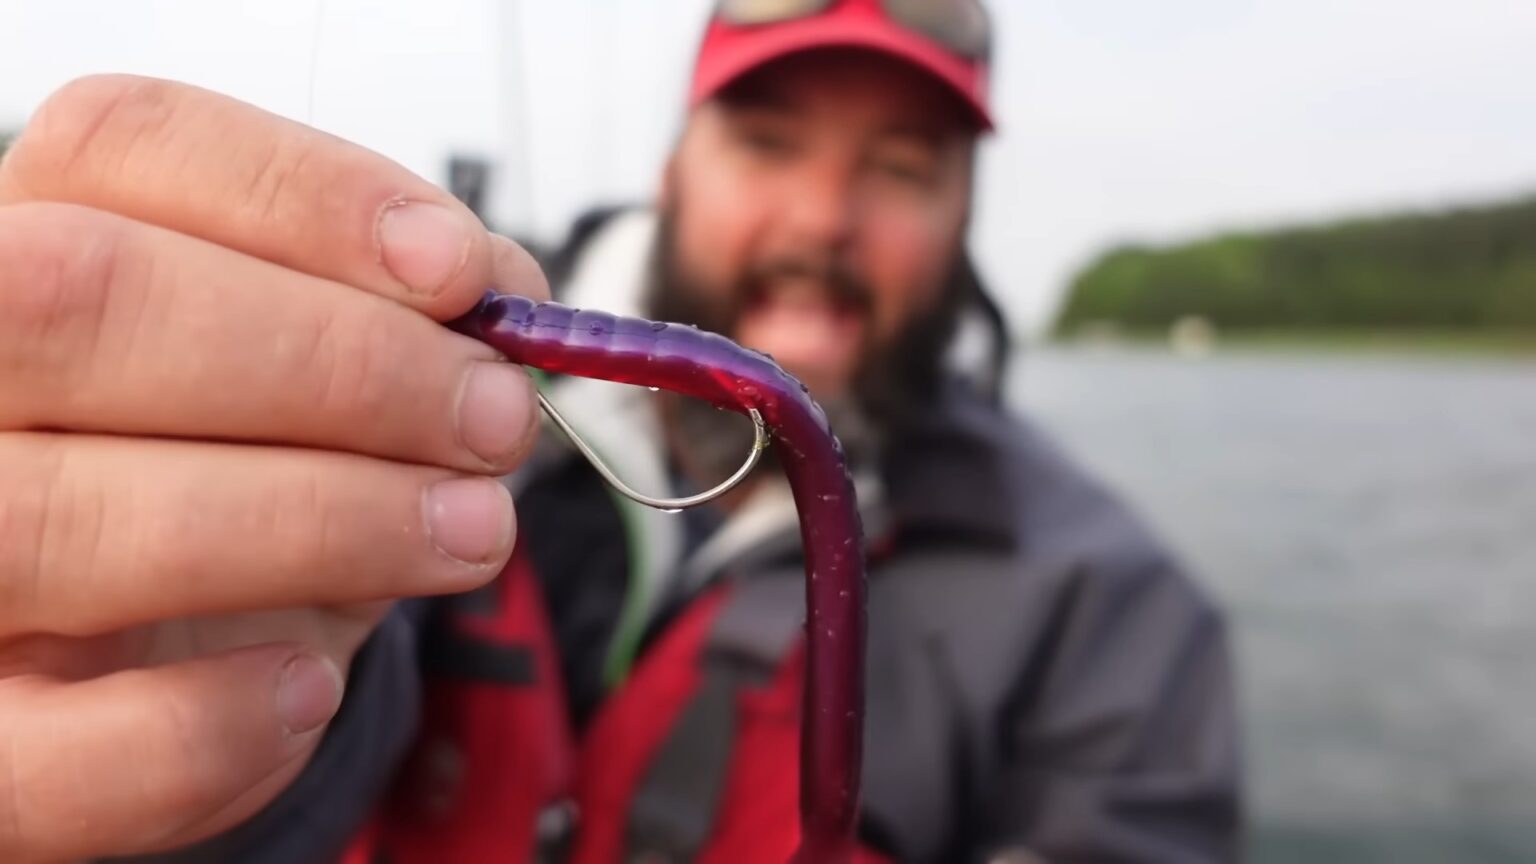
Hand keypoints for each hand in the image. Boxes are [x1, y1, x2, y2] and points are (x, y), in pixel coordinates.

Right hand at [0, 75, 546, 860]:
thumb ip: (402, 318)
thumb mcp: (329, 377)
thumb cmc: (246, 478)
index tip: (464, 274)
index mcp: (22, 249)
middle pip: (78, 299)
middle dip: (337, 363)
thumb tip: (506, 299)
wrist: (154, 664)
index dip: (307, 197)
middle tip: (494, 419)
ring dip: (319, 521)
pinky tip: (307, 690)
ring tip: (471, 530)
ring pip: (58, 518)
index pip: (123, 143)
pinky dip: (204, 727)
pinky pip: (46, 756)